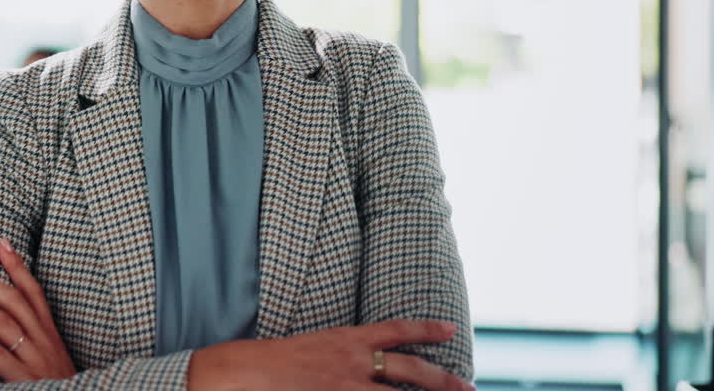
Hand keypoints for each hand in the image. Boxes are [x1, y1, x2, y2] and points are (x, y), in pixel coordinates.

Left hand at [0, 238, 76, 381]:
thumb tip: (2, 315)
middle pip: (13, 300)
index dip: (18, 266)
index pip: (34, 292)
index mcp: (50, 332)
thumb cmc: (56, 384)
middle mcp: (44, 340)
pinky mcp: (23, 378)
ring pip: (2, 322)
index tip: (1, 243)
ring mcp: (34, 358)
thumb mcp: (50, 356)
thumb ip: (32, 337)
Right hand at [188, 320, 471, 390]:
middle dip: (443, 381)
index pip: (395, 330)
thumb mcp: (313, 346)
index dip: (426, 330)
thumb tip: (367, 362)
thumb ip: (343, 353)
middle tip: (469, 387)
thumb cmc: (273, 360)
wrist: (244, 373)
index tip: (449, 328)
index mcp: (347, 341)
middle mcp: (354, 364)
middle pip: (410, 372)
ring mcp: (347, 388)